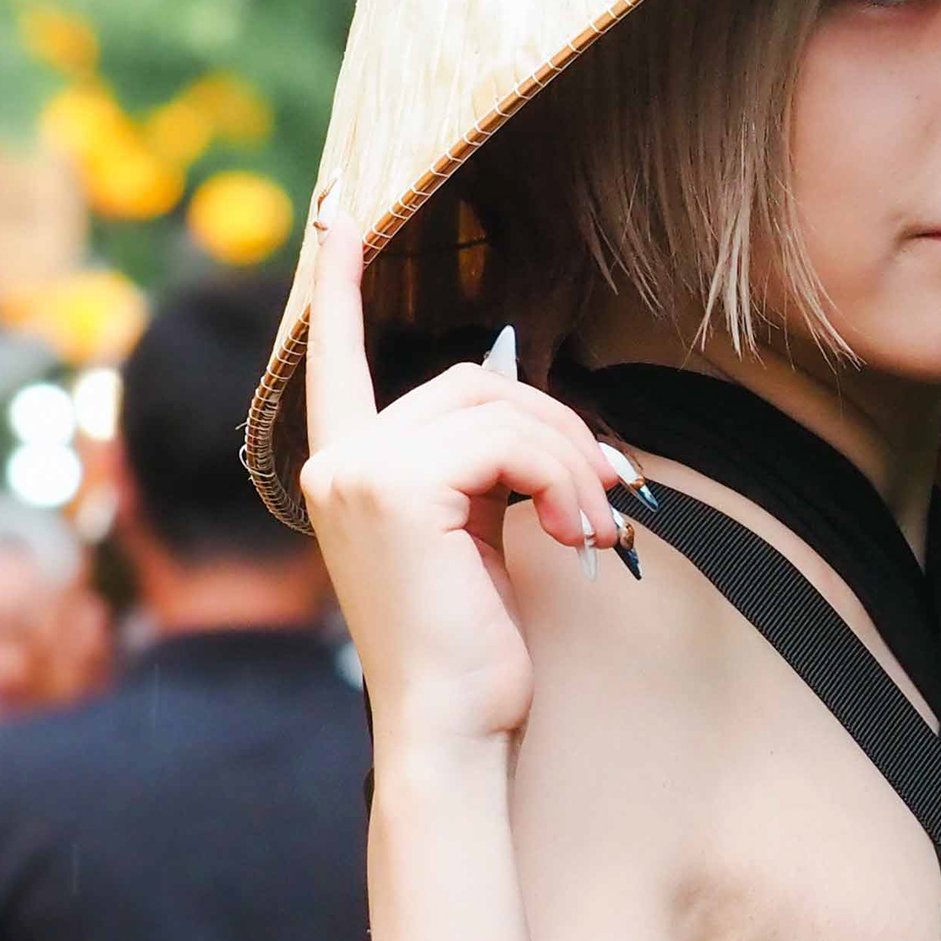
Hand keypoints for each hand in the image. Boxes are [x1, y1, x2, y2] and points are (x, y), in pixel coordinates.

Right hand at [298, 208, 634, 754]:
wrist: (450, 732)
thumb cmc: (472, 651)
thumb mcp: (470, 539)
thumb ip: (477, 467)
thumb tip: (543, 409)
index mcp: (348, 473)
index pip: (335, 362)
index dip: (338, 284)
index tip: (338, 209)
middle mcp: (338, 464)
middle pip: (471, 382)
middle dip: (552, 428)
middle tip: (606, 495)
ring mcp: (358, 472)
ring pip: (500, 407)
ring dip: (569, 461)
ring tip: (595, 528)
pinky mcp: (397, 488)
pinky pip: (509, 441)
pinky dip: (562, 479)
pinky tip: (577, 536)